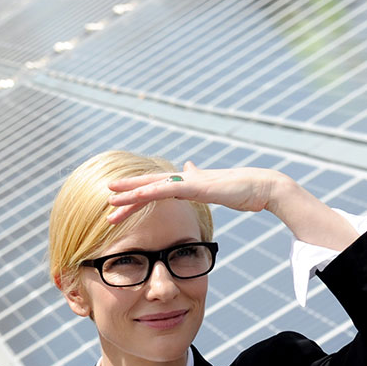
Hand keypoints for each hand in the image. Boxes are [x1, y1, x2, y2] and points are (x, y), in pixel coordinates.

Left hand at [103, 162, 288, 222]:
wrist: (262, 187)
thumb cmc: (240, 188)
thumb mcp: (212, 184)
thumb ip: (197, 176)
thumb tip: (188, 165)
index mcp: (185, 182)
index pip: (155, 189)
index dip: (135, 193)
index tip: (117, 200)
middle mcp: (183, 179)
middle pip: (148, 186)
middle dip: (126, 193)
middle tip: (105, 200)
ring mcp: (189, 181)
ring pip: (152, 187)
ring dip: (130, 193)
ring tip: (110, 199)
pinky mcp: (196, 186)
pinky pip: (167, 190)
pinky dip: (149, 193)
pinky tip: (135, 196)